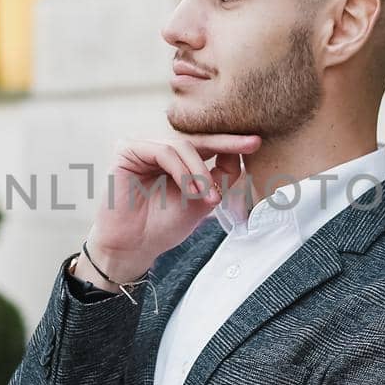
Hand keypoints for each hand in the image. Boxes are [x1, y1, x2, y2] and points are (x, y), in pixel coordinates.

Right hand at [83, 132, 261, 282]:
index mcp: (175, 157)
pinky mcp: (127, 150)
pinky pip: (163, 151)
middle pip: (196, 137)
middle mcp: (158, 147)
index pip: (205, 144)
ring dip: (199, 171)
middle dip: (225, 144)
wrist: (134, 246)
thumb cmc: (164, 225)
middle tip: (250, 145)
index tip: (257, 142)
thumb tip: (240, 152)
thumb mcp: (202, 199)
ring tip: (207, 196)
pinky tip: (190, 191)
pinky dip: (181, 171)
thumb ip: (219, 176)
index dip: (231, 142)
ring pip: (182, 145)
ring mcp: (142, 147)